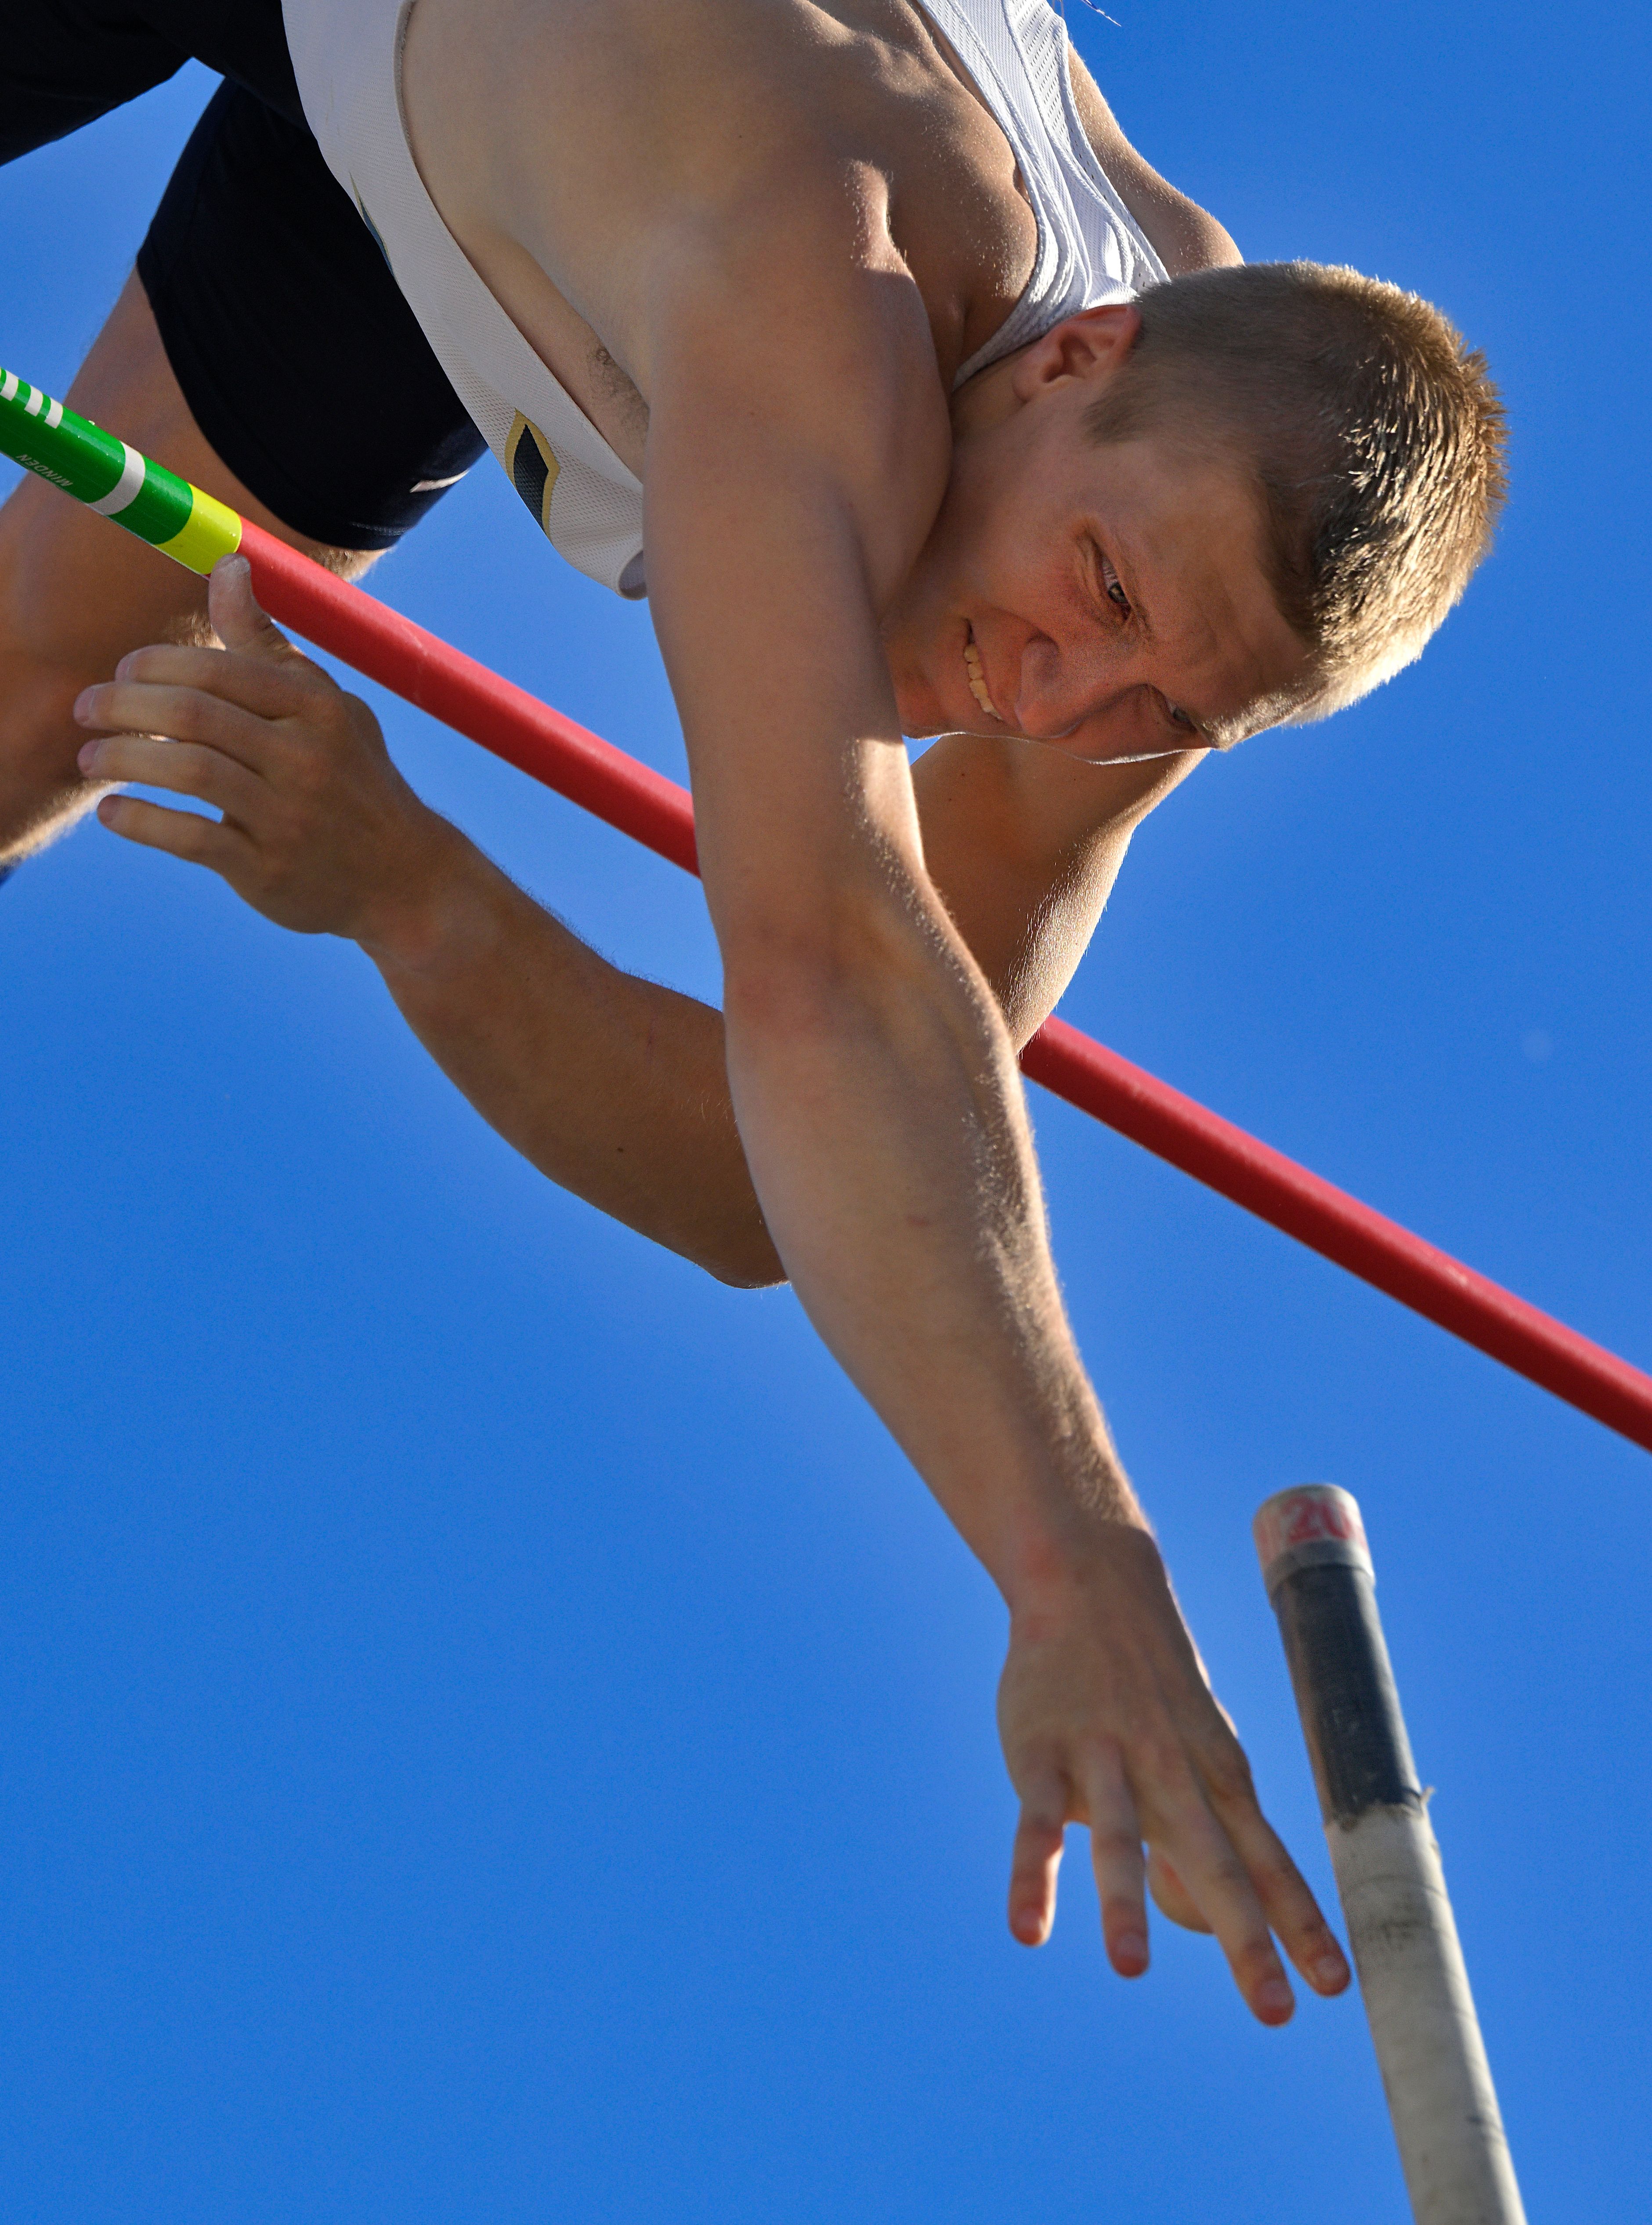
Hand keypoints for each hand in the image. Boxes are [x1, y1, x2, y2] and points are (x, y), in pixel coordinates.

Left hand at [74, 555, 450, 946]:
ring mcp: (288, 818)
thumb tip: (229, 565)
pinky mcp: (269, 872)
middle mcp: (306, 758)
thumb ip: (267, 645)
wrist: (405, 879)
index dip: (153, 664)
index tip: (122, 672)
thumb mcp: (324, 707)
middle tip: (85, 710)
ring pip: (188, 772)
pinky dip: (140, 822)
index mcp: (316, 709)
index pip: (216, 668)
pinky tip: (112, 812)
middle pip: (192, 713)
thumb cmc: (351, 779)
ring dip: (121, 759)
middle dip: (122, 705)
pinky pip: (190, 838)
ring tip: (89, 759)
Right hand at [997, 1518, 1349, 2023]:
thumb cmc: (1150, 1685)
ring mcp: (1107, 1761)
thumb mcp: (1192, 1749)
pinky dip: (1033, 1876)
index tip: (1336, 1988)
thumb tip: (1194, 1922)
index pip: (1270, 1862)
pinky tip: (1028, 1929)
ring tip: (1130, 1971)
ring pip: (1120, 1840)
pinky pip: (1040, 1823)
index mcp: (1216, 1777)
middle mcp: (1172, 1774)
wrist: (1093, 1582)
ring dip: (1124, 1904)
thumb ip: (1201, 1835)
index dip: (1302, 1923)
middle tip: (1275, 2012)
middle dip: (1249, 1939)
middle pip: (1216, 1864)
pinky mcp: (1044, 1755)